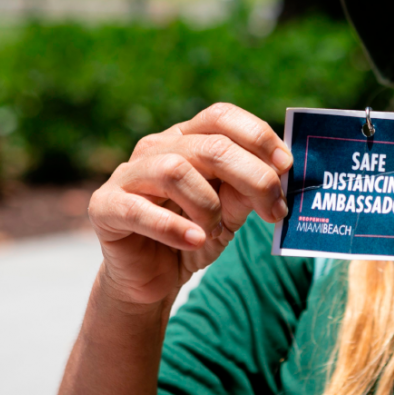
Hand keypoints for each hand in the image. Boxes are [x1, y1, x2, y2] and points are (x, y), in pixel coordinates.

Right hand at [87, 103, 292, 306]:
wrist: (151, 278)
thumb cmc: (194, 234)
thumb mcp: (230, 214)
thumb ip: (246, 193)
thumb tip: (277, 174)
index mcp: (187, 138)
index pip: (221, 117)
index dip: (258, 136)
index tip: (287, 167)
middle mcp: (156, 147)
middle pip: (209, 146)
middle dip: (252, 177)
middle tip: (275, 210)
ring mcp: (127, 175)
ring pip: (175, 171)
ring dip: (208, 205)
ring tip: (215, 230)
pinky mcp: (105, 206)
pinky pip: (140, 210)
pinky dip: (175, 227)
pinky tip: (195, 240)